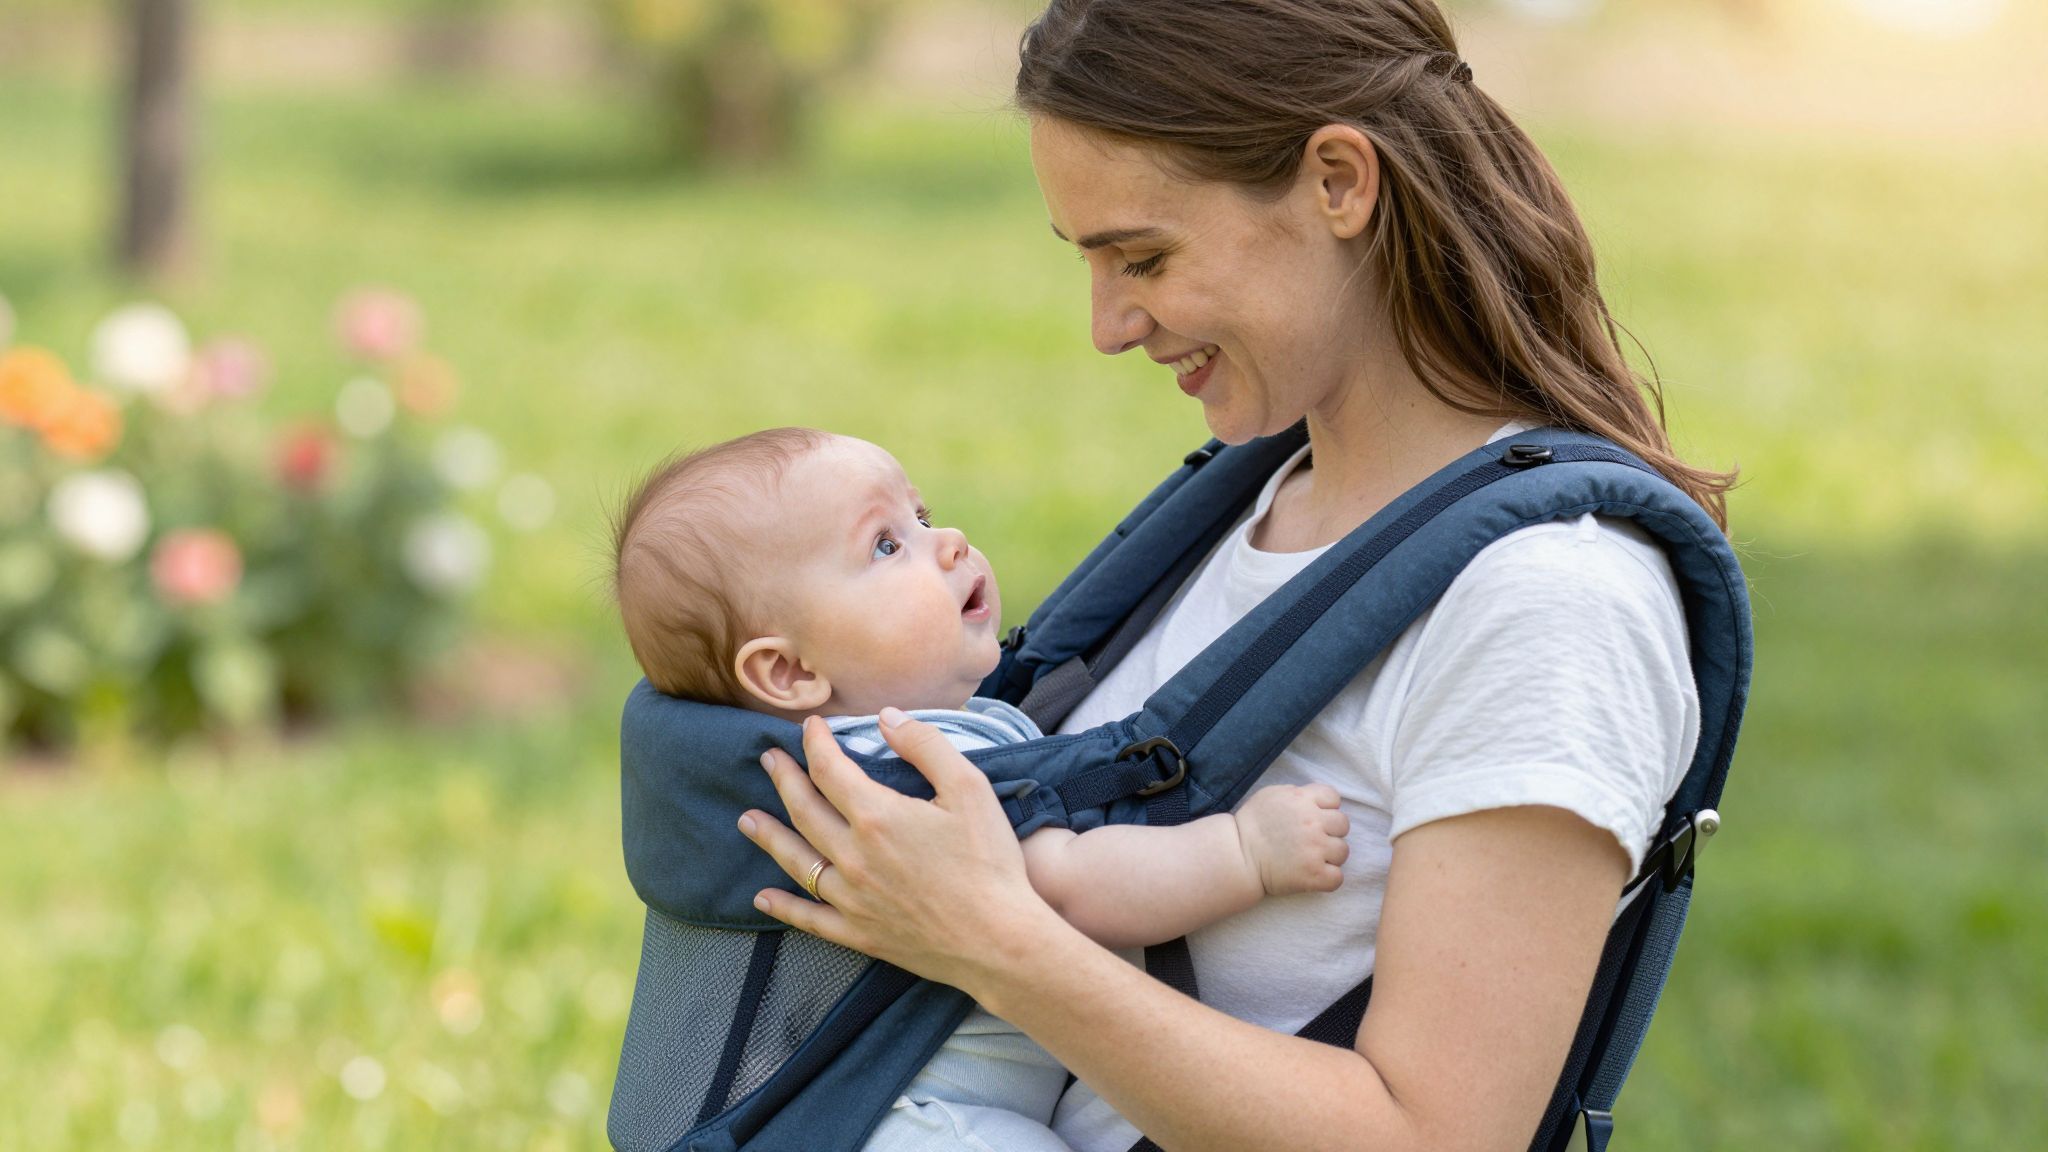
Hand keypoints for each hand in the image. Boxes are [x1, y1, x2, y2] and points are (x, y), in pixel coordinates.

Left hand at [738, 710, 1064, 994]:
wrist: (999, 941)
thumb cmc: (990, 862)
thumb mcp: (969, 788)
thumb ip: (925, 745)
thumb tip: (886, 718)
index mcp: (877, 816)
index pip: (830, 770)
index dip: (816, 743)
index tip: (810, 727)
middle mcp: (853, 856)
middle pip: (804, 810)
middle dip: (785, 780)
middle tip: (768, 760)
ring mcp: (851, 899)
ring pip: (797, 861)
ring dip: (769, 836)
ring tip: (747, 819)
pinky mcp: (859, 934)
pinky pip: (810, 918)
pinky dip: (783, 906)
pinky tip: (763, 896)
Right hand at [1232, 784, 1349, 896]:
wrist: (1237, 856)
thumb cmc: (1251, 825)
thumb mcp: (1272, 795)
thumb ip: (1297, 794)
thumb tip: (1315, 799)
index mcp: (1302, 799)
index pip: (1333, 798)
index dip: (1326, 809)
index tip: (1314, 818)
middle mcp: (1312, 822)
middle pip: (1342, 824)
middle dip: (1330, 832)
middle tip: (1313, 841)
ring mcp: (1315, 849)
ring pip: (1343, 851)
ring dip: (1330, 856)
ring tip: (1311, 859)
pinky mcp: (1314, 874)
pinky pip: (1337, 878)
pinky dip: (1328, 879)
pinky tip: (1313, 876)